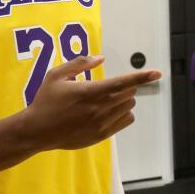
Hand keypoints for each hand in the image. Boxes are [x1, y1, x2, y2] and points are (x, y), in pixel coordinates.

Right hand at [23, 55, 160, 150]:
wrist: (36, 131)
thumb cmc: (45, 100)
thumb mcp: (56, 75)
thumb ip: (80, 63)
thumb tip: (101, 58)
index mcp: (90, 92)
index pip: (123, 82)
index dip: (142, 76)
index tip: (158, 72)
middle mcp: (99, 109)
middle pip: (129, 93)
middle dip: (125, 86)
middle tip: (109, 86)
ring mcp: (102, 124)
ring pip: (129, 107)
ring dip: (124, 99)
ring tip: (105, 100)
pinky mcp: (102, 135)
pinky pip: (125, 121)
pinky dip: (123, 113)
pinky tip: (109, 111)